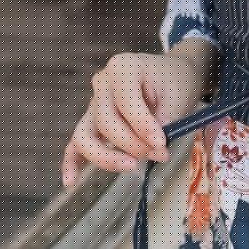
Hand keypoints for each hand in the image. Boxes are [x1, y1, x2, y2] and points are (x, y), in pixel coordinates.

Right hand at [60, 48, 206, 187]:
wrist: (170, 75)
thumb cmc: (174, 82)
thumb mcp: (177, 96)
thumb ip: (163, 122)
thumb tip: (153, 150)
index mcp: (122, 67)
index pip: (126, 103)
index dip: (143, 127)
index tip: (162, 145)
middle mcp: (102, 84)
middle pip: (105, 122)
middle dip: (132, 144)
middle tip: (159, 154)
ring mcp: (93, 103)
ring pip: (85, 135)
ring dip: (106, 156)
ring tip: (131, 166)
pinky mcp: (92, 122)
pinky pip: (76, 143)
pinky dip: (72, 162)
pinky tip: (71, 181)